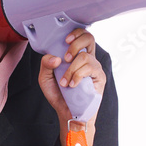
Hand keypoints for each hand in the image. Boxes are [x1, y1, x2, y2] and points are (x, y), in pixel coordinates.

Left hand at [37, 28, 105, 145]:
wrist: (67, 112)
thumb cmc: (59, 94)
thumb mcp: (45, 78)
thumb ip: (46, 64)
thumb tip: (56, 57)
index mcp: (75, 55)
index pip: (80, 35)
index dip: (75, 32)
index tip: (65, 40)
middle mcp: (87, 58)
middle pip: (89, 37)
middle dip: (75, 45)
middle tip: (65, 58)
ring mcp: (94, 67)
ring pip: (85, 56)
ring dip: (71, 69)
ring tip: (64, 82)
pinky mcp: (99, 77)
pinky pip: (89, 69)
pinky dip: (77, 76)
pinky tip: (72, 85)